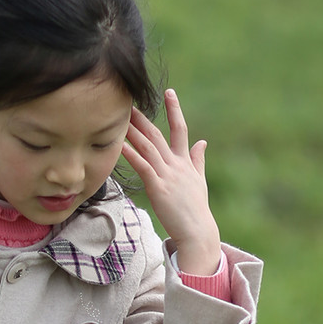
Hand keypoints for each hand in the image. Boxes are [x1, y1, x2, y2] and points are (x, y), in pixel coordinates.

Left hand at [121, 88, 221, 274]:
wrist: (197, 231)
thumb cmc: (196, 209)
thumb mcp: (198, 181)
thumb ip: (198, 160)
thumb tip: (202, 142)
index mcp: (185, 162)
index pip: (180, 129)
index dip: (174, 110)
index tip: (169, 92)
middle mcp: (176, 165)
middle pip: (157, 135)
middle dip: (144, 117)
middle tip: (130, 100)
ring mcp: (167, 175)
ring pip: (148, 147)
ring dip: (133, 131)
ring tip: (121, 117)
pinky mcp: (158, 187)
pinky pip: (143, 167)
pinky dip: (131, 154)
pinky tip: (120, 144)